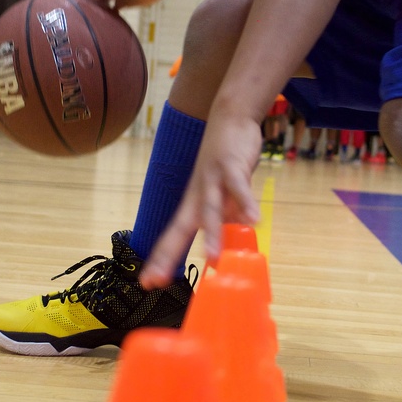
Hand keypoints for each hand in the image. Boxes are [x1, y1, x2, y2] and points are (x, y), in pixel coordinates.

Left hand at [140, 110, 262, 286]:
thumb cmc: (226, 162)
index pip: (173, 237)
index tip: (147, 283)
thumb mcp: (224, 195)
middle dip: (167, 255)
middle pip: (180, 229)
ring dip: (212, 235)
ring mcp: (213, 180)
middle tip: (155, 280)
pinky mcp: (232, 166)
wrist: (229, 118)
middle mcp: (197, 196)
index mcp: (193, 205)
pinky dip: (246, 203)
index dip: (160, 259)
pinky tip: (254, 220)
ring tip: (213, 259)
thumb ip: (227, 217)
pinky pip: (240, 187)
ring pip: (210, 211)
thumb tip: (232, 241)